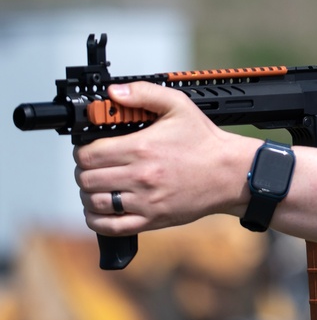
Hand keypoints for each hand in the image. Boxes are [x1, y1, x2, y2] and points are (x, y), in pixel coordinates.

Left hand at [74, 82, 255, 235]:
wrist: (230, 173)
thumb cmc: (205, 142)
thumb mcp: (179, 106)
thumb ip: (144, 93)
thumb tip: (113, 93)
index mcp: (142, 148)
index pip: (88, 155)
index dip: (83, 151)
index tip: (90, 149)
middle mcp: (140, 177)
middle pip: (86, 179)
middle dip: (84, 171)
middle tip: (94, 166)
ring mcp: (145, 201)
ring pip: (94, 202)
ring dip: (89, 194)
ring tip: (98, 185)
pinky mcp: (152, 219)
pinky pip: (110, 226)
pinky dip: (96, 219)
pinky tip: (100, 209)